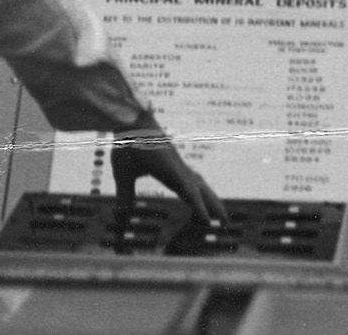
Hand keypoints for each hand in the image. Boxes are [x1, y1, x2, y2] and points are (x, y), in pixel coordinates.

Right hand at [110, 115, 226, 226]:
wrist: (129, 124)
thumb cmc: (128, 145)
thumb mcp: (124, 176)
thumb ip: (126, 193)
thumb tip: (123, 211)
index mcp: (169, 172)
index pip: (188, 191)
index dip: (197, 203)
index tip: (207, 215)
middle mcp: (178, 171)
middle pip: (201, 191)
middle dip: (213, 205)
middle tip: (225, 222)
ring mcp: (178, 170)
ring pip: (201, 193)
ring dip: (213, 207)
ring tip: (224, 222)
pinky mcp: (175, 171)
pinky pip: (190, 192)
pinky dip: (199, 206)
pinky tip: (207, 219)